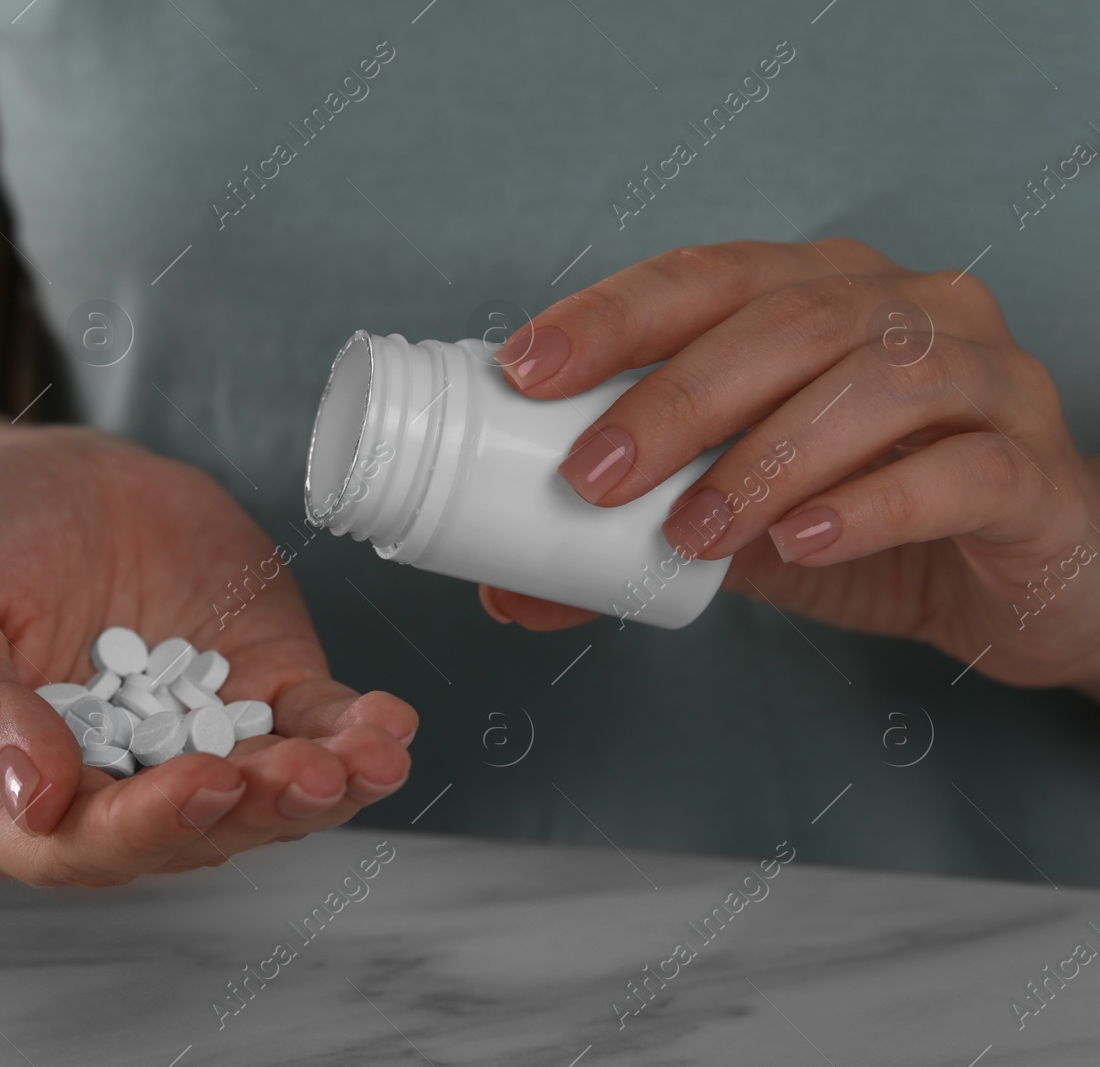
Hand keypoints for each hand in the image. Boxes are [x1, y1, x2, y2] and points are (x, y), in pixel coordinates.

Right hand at [0, 428, 415, 885]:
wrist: (44, 477)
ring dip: (322, 787)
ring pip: (265, 793)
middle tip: (304, 775)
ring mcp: (196, 743)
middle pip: (191, 833)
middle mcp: (115, 789)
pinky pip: (312, 726)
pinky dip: (353, 733)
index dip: (144, 828)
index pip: (79, 845)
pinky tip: (386, 725)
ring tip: (366, 756)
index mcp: (17, 797)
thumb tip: (36, 798)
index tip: (201, 783)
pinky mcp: (260, 691)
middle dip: (255, 811)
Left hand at [480, 238, 1099, 689]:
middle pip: (782, 322)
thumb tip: (511, 587)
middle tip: (591, 478)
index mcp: (821, 292)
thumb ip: (634, 540)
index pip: (704, 278)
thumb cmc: (870, 519)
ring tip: (686, 533)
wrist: (1022, 580)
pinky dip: (869, 505)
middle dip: (671, 398)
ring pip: (874, 382)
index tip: (529, 369)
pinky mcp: (1034, 466)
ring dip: (761, 459)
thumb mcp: (738, 525)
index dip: (613, 316)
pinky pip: (960, 469)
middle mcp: (907, 310)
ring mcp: (986, 378)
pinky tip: (800, 542)